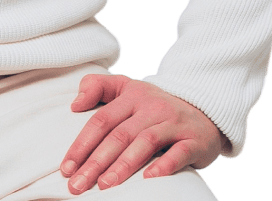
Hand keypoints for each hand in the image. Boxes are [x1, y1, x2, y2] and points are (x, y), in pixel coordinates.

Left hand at [59, 73, 224, 192]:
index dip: (82, 143)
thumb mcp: (127, 88)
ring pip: (145, 142)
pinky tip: (149, 179)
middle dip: (96, 161)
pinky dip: (164, 165)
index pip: (101, 120)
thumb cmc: (156, 105)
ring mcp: (173, 122)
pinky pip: (179, 152)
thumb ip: (98, 87)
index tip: (66, 167)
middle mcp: (151, 107)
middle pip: (119, 134)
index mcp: (131, 96)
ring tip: (105, 185)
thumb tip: (74, 103)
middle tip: (78, 184)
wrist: (205, 109)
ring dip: (123, 165)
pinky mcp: (194, 140)